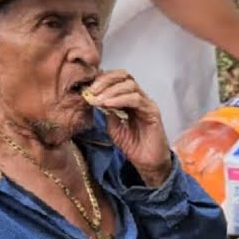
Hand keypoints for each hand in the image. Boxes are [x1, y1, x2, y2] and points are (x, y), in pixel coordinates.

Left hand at [85, 70, 170, 184]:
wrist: (147, 162)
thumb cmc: (133, 145)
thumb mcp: (113, 128)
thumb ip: (107, 113)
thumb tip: (96, 100)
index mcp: (129, 99)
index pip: (117, 79)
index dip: (102, 80)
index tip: (86, 88)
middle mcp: (140, 97)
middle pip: (124, 76)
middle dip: (105, 81)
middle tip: (91, 91)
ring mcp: (147, 103)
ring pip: (130, 85)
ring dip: (110, 90)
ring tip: (97, 100)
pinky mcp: (152, 111)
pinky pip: (136, 99)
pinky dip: (120, 99)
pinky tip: (108, 104)